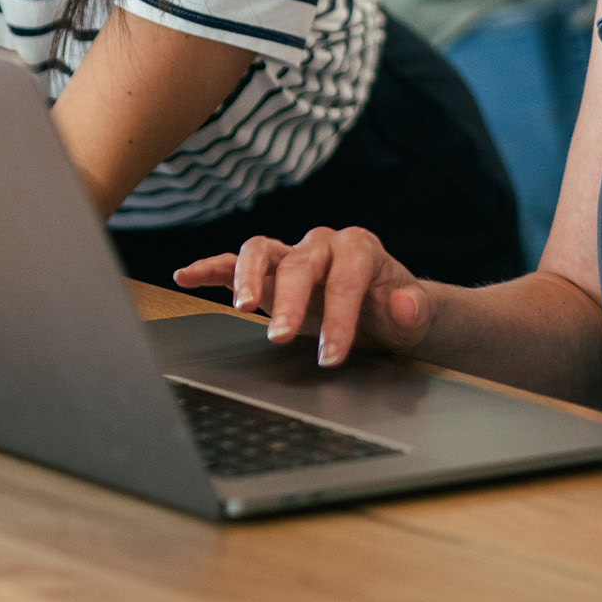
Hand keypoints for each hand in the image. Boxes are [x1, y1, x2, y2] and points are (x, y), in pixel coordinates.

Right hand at [173, 227, 433, 368]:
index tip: (331, 356)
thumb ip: (412, 309)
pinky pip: (234, 262)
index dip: (338, 316)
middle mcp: (320, 244)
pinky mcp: (267, 270)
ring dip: (247, 276)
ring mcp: (290, 255)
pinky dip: (210, 267)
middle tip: (281, 337)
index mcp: (358, 249)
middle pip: (298, 264)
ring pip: (261, 250)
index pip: (344, 279)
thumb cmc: (395, 311)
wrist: (384, 308)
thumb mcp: (415, 316)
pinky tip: (186, 275)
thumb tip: (400, 302)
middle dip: (289, 301)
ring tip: (240, 307)